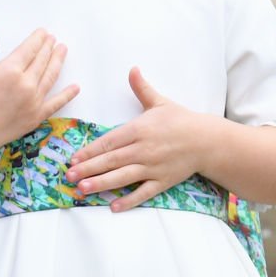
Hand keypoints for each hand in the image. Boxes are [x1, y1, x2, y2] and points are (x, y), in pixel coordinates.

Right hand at [0, 29, 79, 157]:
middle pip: (42, 60)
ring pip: (51, 76)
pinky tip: (76, 87)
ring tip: (63, 50)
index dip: (38, 39)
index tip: (44, 32)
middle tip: (54, 39)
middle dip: (48, 47)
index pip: (29, 49)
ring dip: (58, 62)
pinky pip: (56, 103)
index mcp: (10, 71)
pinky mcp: (37, 116)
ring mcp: (34, 100)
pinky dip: (67, 94)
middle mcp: (26, 84)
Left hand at [68, 67, 210, 210]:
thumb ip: (142, 88)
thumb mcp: (160, 102)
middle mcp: (143, 149)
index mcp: (139, 129)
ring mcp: (153, 167)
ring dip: (101, 184)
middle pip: (111, 160)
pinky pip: (143, 193)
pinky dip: (129, 201)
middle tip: (69, 177)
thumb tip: (133, 69)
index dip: (89, 151)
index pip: (109, 142)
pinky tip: (114, 207)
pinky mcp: (163, 181)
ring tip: (82, 190)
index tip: (73, 158)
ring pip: (122, 177)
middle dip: (88, 169)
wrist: (207, 140)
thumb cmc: (181, 120)